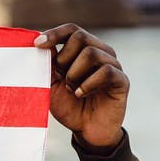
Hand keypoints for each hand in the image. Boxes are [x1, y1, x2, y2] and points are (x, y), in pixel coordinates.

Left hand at [35, 23, 127, 152]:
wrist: (86, 131)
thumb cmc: (69, 106)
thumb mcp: (51, 84)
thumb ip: (48, 64)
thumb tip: (40, 43)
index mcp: (83, 50)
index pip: (72, 30)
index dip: (54, 34)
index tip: (37, 44)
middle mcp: (100, 52)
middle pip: (80, 37)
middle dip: (64, 59)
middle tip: (61, 78)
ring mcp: (113, 65)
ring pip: (91, 53)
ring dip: (74, 73)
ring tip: (71, 89)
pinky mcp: (122, 81)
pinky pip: (105, 72)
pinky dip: (87, 84)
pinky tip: (80, 94)